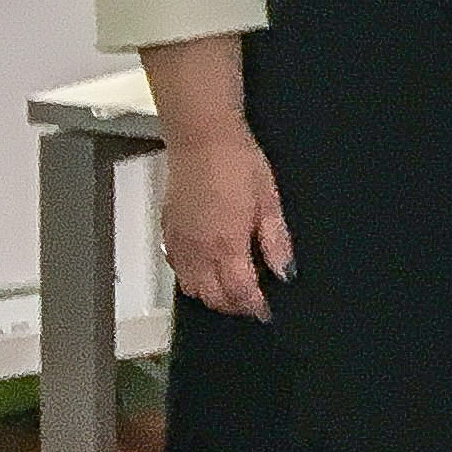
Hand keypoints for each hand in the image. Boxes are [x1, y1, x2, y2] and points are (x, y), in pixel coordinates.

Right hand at [159, 122, 294, 319]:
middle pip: (213, 296)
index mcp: (227, 244)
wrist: (202, 139)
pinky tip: (207, 271)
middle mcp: (198, 249)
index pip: (239, 291)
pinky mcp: (168, 231)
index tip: (266, 311)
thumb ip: (276, 241)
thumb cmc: (239, 163)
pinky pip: (177, 269)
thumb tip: (284, 271)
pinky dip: (192, 279)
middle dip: (234, 306)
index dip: (254, 307)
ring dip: (212, 296)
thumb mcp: (269, 201)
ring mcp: (179, 242)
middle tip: (252, 303)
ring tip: (233, 290)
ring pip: (191, 288)